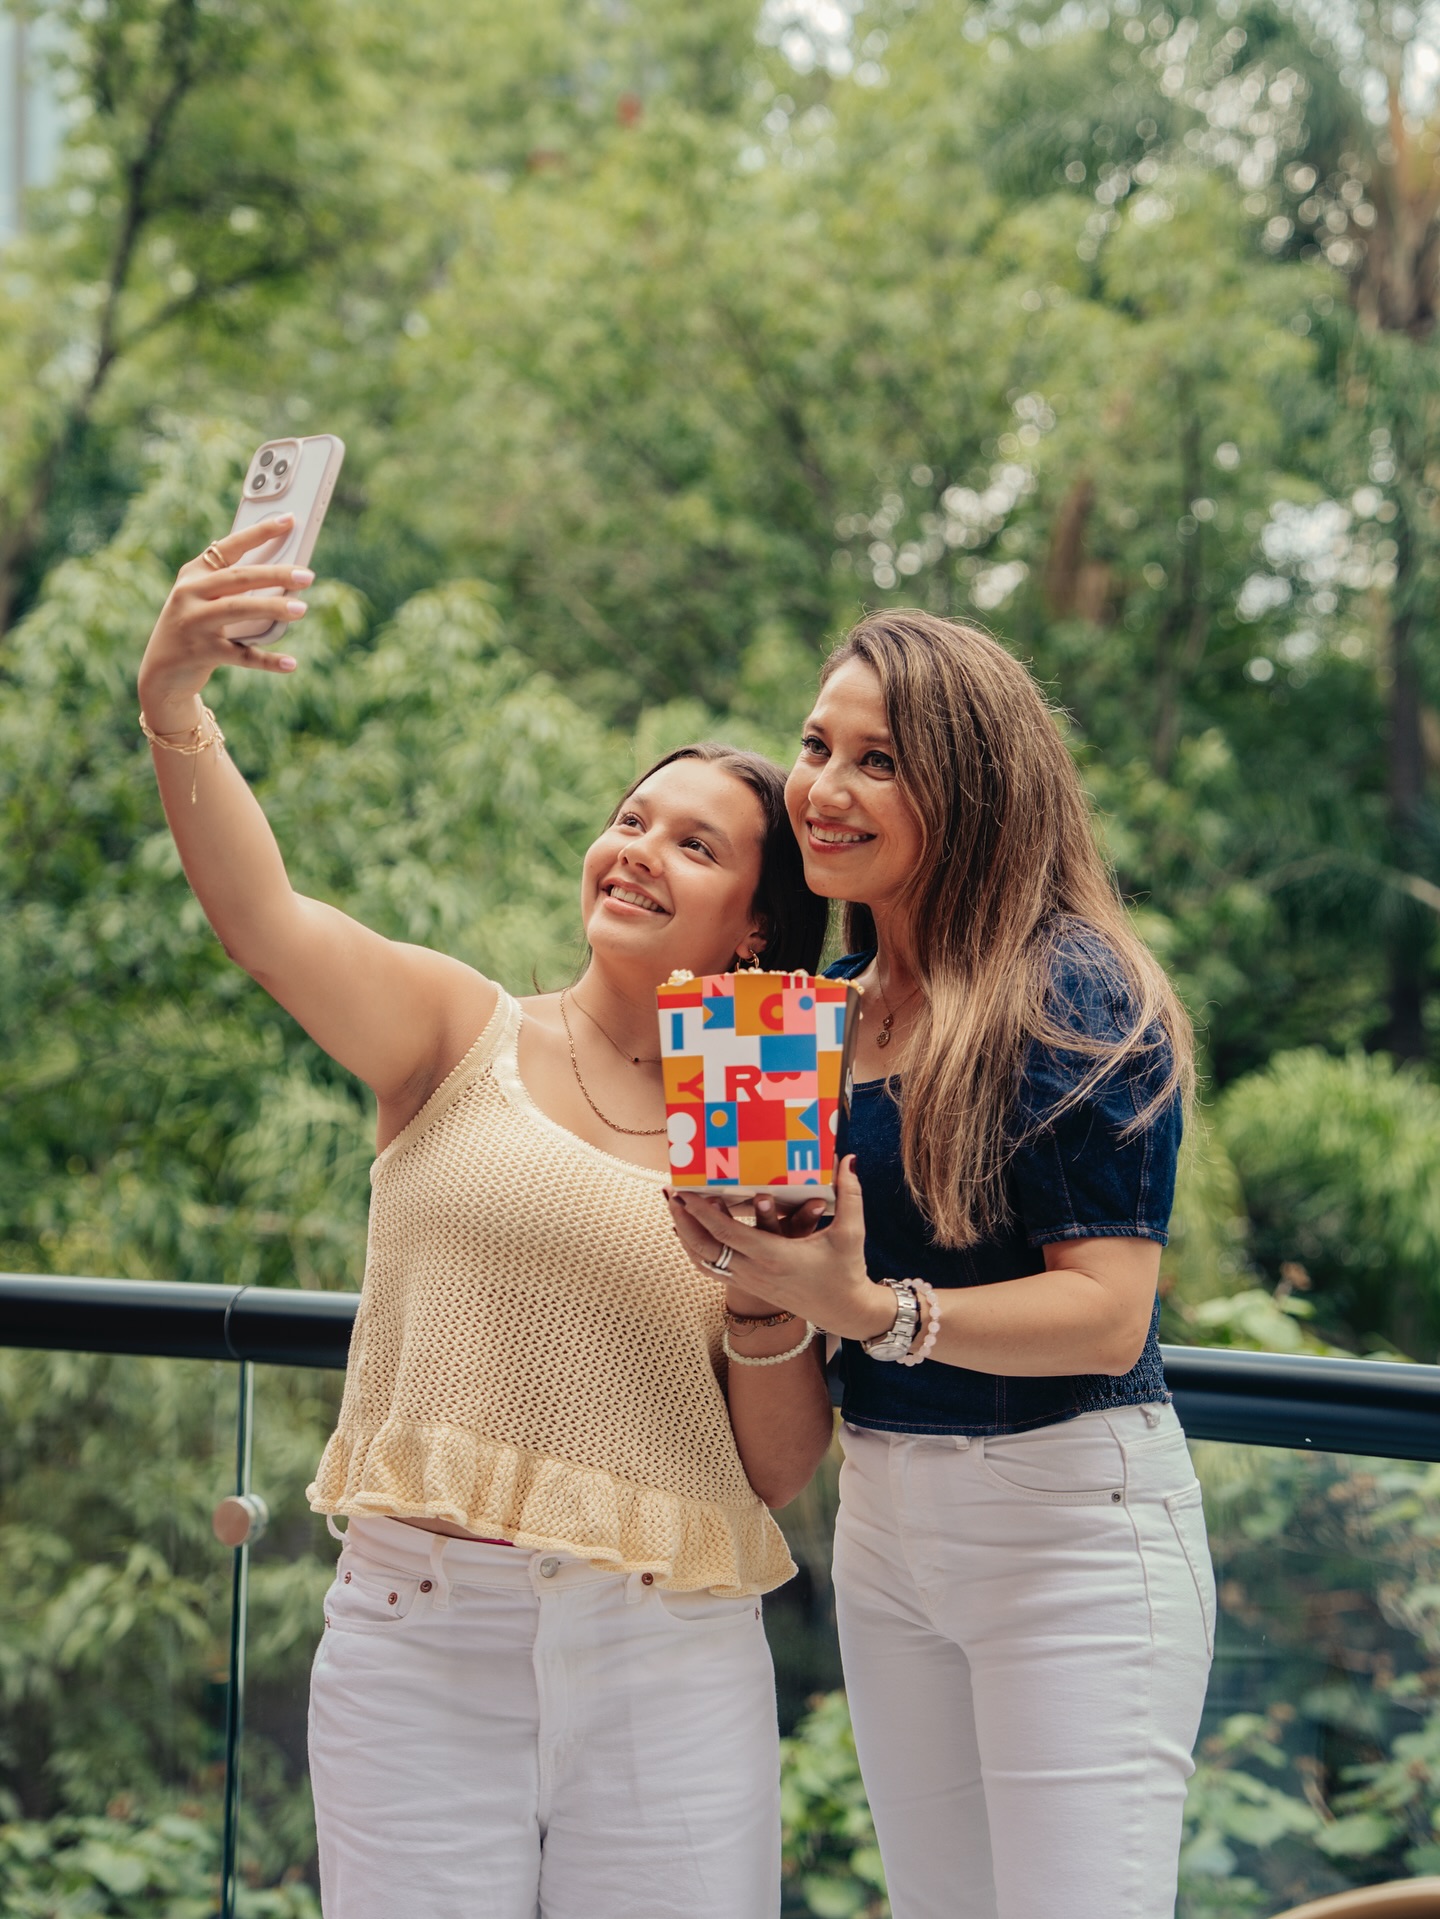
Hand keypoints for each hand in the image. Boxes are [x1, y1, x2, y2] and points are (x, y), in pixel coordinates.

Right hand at [138, 517, 312, 723]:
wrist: (162, 672)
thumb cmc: (195, 628)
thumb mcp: (205, 601)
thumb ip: (235, 587)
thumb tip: (286, 579)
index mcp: (194, 574)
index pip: (230, 546)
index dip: (260, 532)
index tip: (289, 520)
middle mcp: (189, 593)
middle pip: (239, 577)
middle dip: (275, 573)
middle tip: (307, 575)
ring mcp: (193, 622)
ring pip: (238, 609)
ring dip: (272, 608)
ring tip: (301, 609)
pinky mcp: (201, 653)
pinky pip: (241, 655)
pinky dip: (268, 660)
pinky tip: (291, 663)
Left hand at [664, 1158, 897, 1342]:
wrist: (844, 1312)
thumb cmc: (846, 1272)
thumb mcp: (850, 1233)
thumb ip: (850, 1194)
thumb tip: (848, 1159)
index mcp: (774, 1256)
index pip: (726, 1233)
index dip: (701, 1212)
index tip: (684, 1192)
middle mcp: (756, 1271)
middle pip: (704, 1247)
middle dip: (683, 1221)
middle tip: (670, 1195)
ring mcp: (750, 1282)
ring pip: (704, 1261)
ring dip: (686, 1236)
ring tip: (674, 1211)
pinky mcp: (750, 1287)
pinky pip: (712, 1270)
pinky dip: (696, 1251)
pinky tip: (690, 1236)